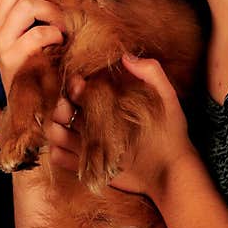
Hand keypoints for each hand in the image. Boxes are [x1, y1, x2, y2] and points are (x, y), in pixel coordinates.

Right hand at [0, 0, 65, 92]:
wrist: (35, 104)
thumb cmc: (43, 62)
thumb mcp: (37, 29)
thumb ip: (40, 7)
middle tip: (66, 9)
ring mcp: (0, 43)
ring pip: (27, 4)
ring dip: (54, 13)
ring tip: (64, 28)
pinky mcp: (11, 60)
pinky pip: (37, 34)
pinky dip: (55, 36)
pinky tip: (60, 46)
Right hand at [45, 56, 196, 200]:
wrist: (171, 171)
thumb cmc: (171, 133)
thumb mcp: (166, 99)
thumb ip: (151, 73)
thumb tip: (125, 56)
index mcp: (108, 104)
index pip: (79, 90)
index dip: (74, 86)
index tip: (79, 86)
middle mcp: (93, 122)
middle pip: (62, 110)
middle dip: (60, 108)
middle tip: (69, 110)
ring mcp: (87, 144)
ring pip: (56, 132)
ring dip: (56, 130)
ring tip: (69, 133)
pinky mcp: (85, 165)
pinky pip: (58, 157)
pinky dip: (58, 154)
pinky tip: (74, 153)